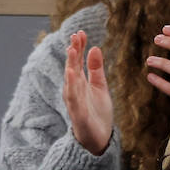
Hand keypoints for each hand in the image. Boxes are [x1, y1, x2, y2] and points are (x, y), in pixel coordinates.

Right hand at [63, 31, 113, 155]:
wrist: (99, 138)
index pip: (77, 62)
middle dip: (73, 52)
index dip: (78, 47)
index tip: (80, 32)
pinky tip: (72, 75)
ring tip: (71, 50)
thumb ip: (96, 69)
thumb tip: (95, 47)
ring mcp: (75, 102)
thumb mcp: (99, 86)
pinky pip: (74, 100)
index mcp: (80, 83)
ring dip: (70, 66)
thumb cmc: (97, 111)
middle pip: (72, 68)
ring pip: (70, 81)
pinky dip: (72, 87)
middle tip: (75, 35)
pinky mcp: (78, 114)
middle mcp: (74, 90)